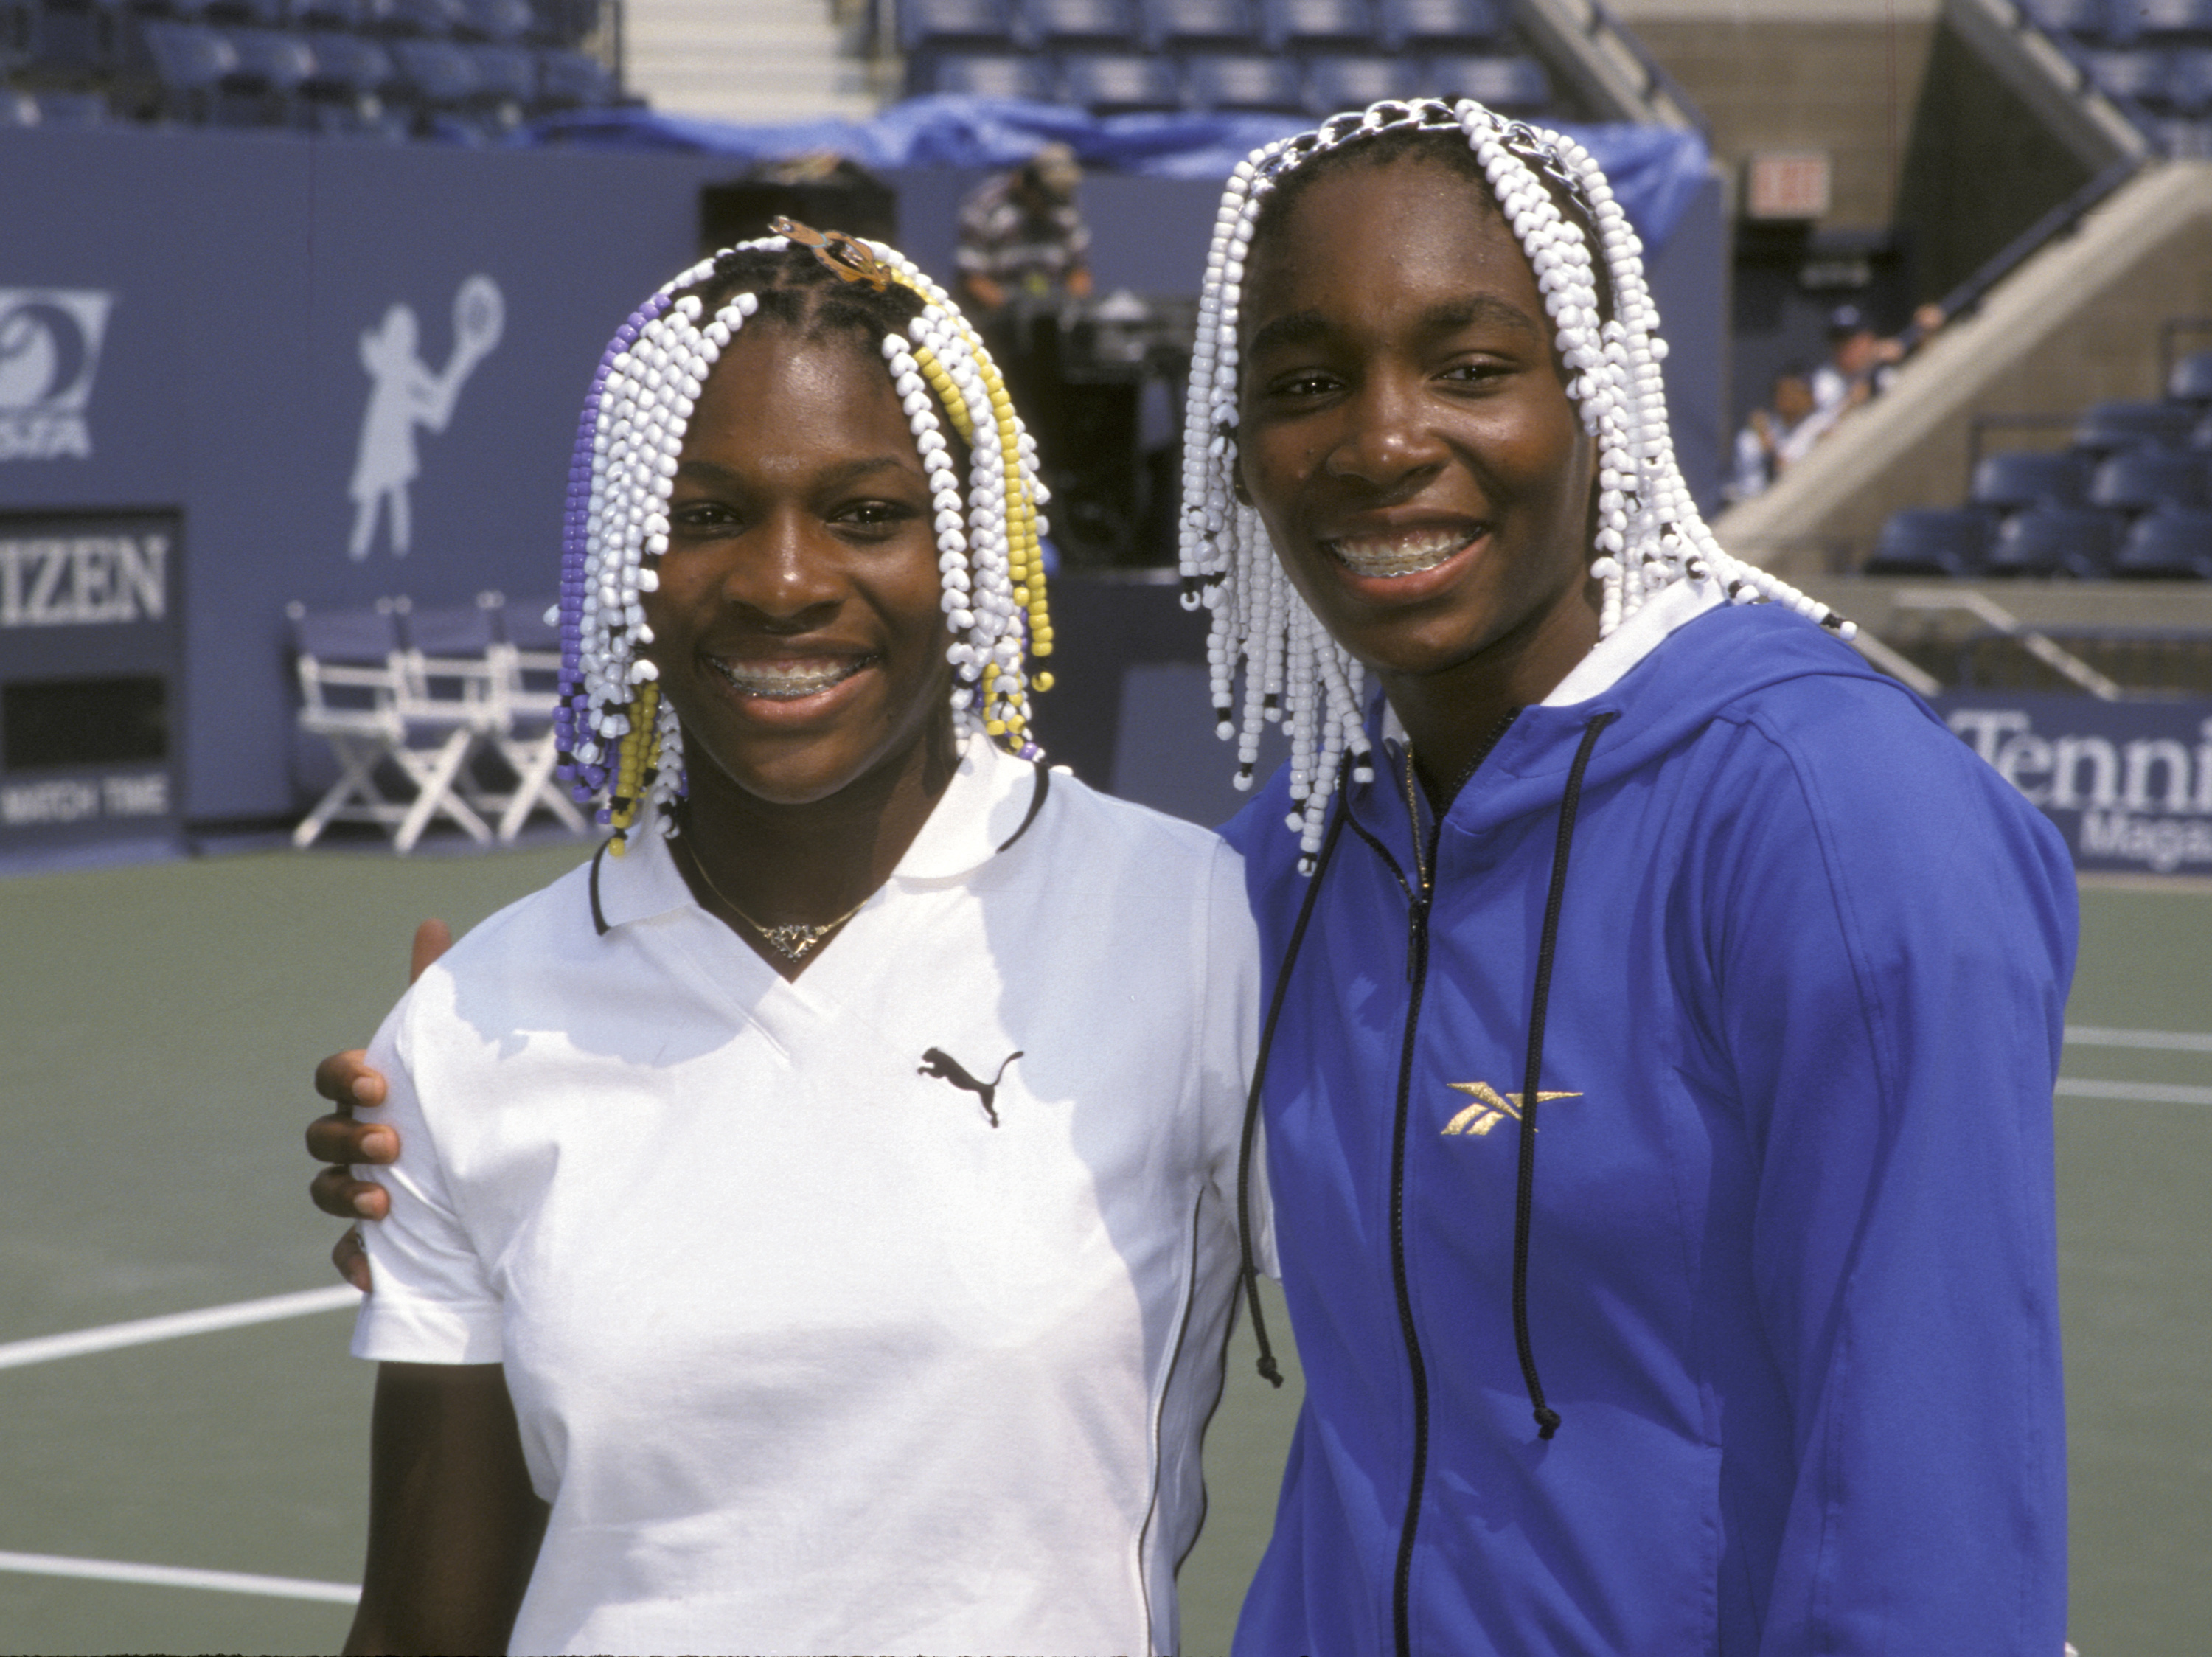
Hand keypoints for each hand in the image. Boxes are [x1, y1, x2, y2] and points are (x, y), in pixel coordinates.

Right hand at [310, 919, 451, 1290]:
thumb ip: (436, 994)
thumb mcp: (454, 1053)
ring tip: (386, 1203)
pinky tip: (376, 1269)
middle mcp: (357, 1141)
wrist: (502, 1190)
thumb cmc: (464, 1105)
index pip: (334, 1077)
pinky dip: (355, 1262)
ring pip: (325, 1192)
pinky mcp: (379, 1242)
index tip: (377, 1080)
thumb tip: (435, 922)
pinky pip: (346, 1256)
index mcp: (371, 1092)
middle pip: (320, 1138)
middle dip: (347, 1138)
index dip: (344, 1077)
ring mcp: (362, 1190)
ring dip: (346, 1196)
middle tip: (391, 1142)